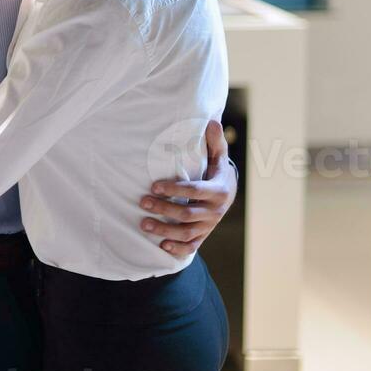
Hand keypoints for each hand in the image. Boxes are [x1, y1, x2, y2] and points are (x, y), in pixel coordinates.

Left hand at [142, 119, 237, 256]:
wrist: (229, 192)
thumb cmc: (216, 170)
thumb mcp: (218, 155)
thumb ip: (214, 141)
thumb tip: (212, 121)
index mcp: (219, 191)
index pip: (195, 191)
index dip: (175, 190)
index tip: (154, 186)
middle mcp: (215, 211)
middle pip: (188, 215)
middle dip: (164, 210)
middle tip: (142, 202)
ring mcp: (209, 226)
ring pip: (187, 233)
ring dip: (165, 231)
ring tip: (143, 224)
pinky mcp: (203, 235)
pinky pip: (192, 246)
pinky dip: (177, 249)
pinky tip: (161, 246)